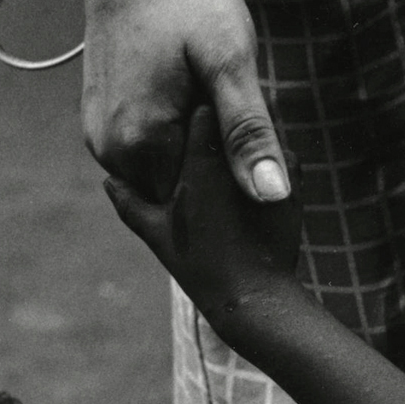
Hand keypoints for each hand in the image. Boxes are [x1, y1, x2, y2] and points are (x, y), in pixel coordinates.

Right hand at [80, 0, 290, 202]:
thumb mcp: (230, 59)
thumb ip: (247, 131)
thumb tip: (271, 195)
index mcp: (147, 144)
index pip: (204, 198)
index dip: (233, 172)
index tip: (242, 120)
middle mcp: (114, 153)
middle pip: (181, 188)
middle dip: (210, 162)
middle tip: (224, 98)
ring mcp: (101, 141)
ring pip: (163, 172)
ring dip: (189, 148)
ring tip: (200, 92)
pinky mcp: (97, 126)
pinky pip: (143, 153)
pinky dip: (167, 136)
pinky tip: (179, 94)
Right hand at [104, 106, 300, 321]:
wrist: (254, 294)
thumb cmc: (199, 264)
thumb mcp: (157, 233)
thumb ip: (130, 202)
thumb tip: (109, 181)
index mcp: (201, 161)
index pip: (201, 109)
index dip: (196, 113)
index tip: (191, 120)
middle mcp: (238, 157)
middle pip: (232, 117)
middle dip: (224, 122)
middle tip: (213, 142)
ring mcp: (272, 166)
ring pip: (259, 133)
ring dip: (248, 142)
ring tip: (236, 168)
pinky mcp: (295, 180)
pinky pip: (280, 155)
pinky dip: (269, 162)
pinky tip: (256, 184)